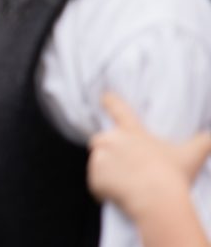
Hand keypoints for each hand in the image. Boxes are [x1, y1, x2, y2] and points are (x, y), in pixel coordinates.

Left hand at [88, 94, 210, 213]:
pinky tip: (121, 195)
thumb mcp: (192, 154)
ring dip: (107, 172)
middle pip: (101, 142)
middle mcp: (112, 139)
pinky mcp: (94, 176)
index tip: (104, 95)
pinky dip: (103, 190)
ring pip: (98, 163)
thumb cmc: (173, 175)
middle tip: (128, 169)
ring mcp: (100, 157)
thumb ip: (205, 141)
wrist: (158, 198)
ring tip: (129, 184)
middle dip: (108, 152)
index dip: (110, 101)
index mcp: (132, 131)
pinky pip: (95, 184)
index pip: (118, 109)